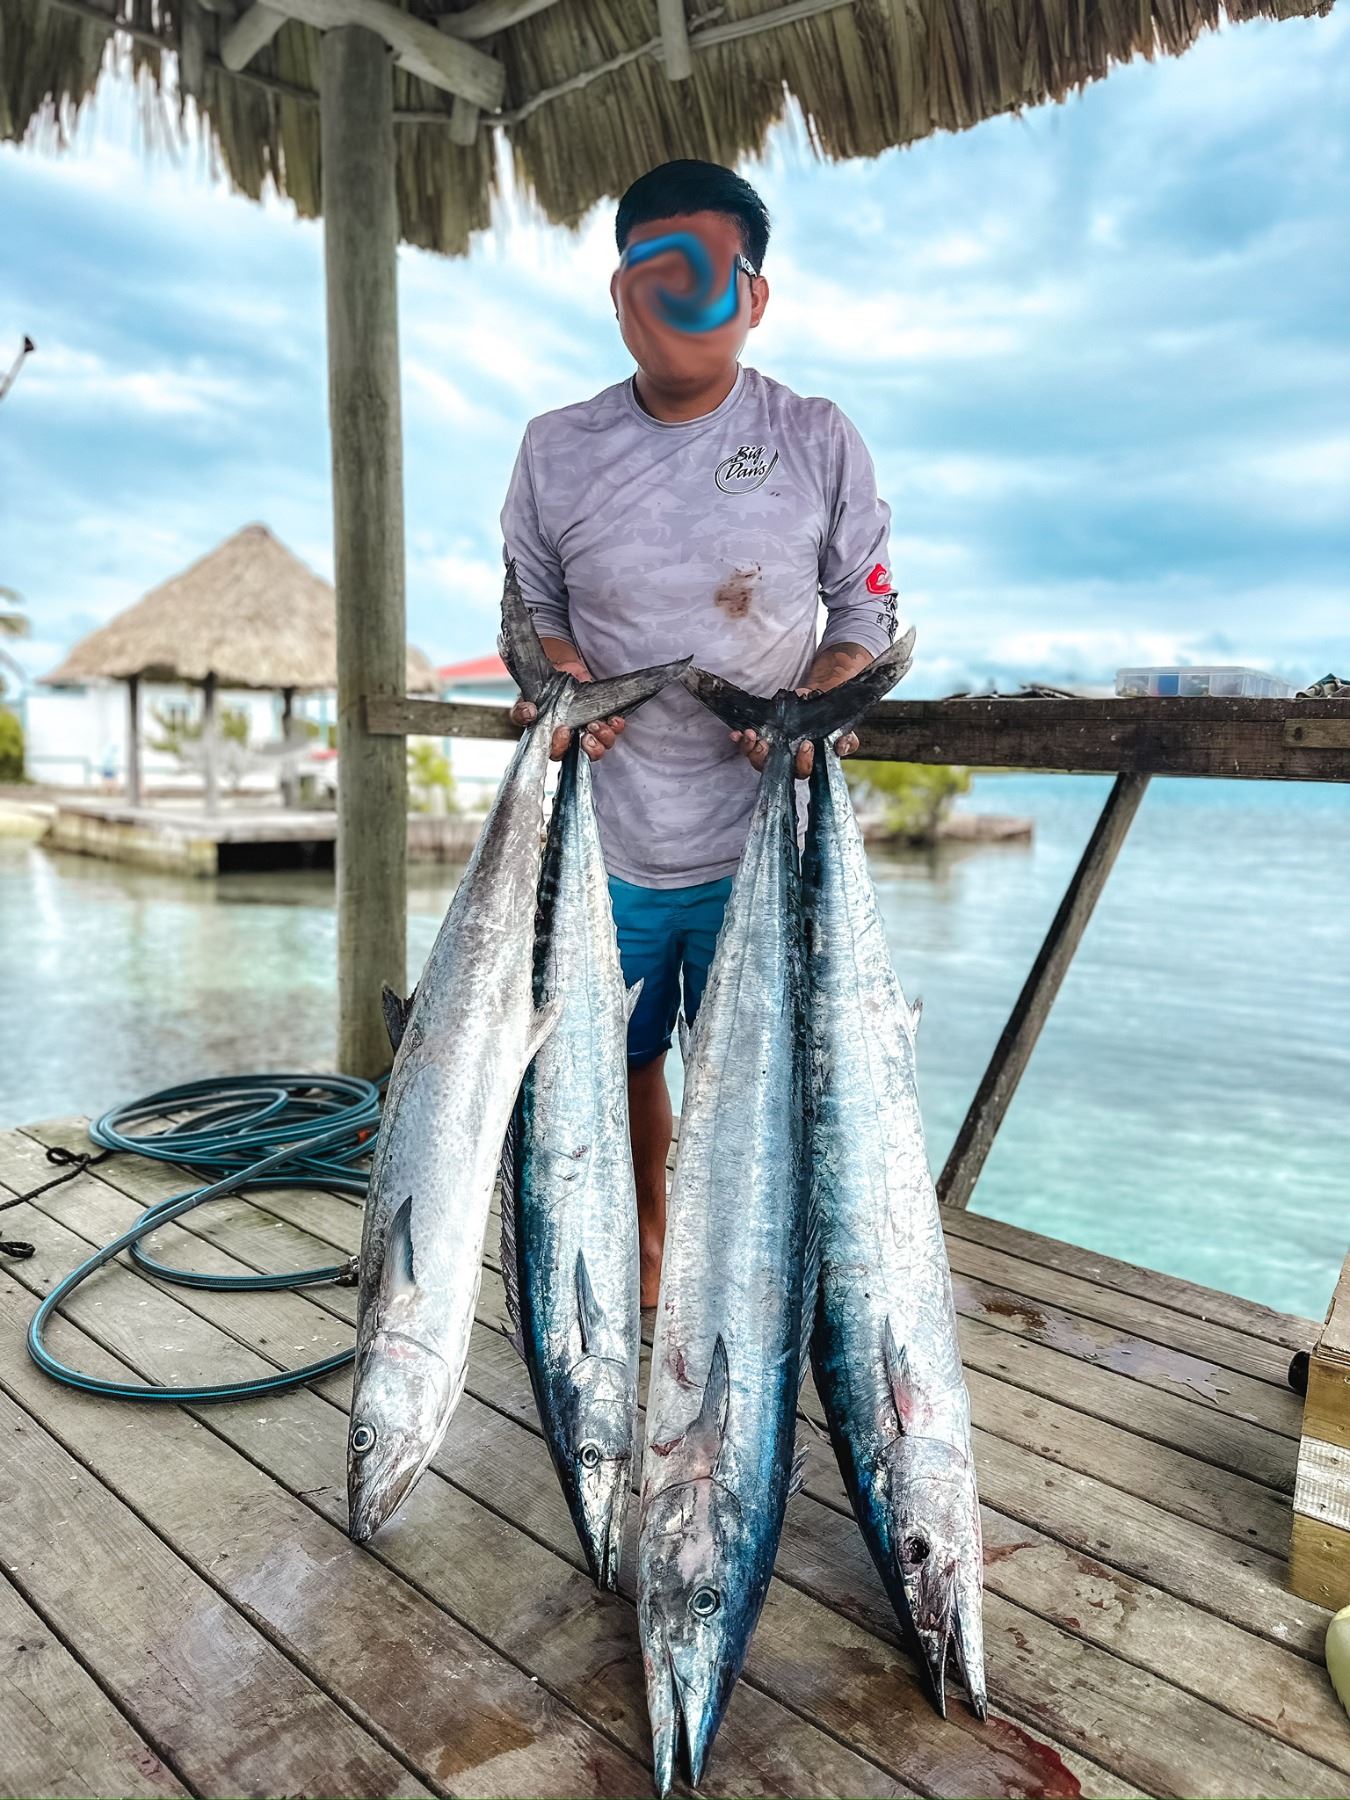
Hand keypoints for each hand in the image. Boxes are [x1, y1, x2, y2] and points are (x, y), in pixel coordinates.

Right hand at [509, 662, 627, 761]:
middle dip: (590, 747)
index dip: (561, 747)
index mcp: (552, 740)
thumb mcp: (527, 700)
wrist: (559, 670)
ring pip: (602, 745)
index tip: (563, 731)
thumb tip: (529, 713)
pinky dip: (616, 726)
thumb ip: (521, 711)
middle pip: (585, 755)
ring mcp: (590, 730)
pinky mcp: (604, 719)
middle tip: (587, 735)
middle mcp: (573, 740)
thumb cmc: (542, 691)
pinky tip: (614, 719)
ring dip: (604, 737)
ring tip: (598, 724)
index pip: (557, 753)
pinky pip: (614, 729)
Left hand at [730, 691, 859, 778]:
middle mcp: (787, 762)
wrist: (813, 700)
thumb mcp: (838, 728)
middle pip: (775, 770)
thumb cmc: (826, 719)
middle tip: (767, 743)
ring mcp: (772, 752)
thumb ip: (845, 739)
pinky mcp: (760, 741)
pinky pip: (747, 746)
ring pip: (758, 761)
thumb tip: (842, 746)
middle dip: (769, 758)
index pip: (802, 771)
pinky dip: (741, 741)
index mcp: (806, 762)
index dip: (803, 762)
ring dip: (751, 750)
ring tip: (750, 735)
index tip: (806, 745)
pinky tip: (736, 733)